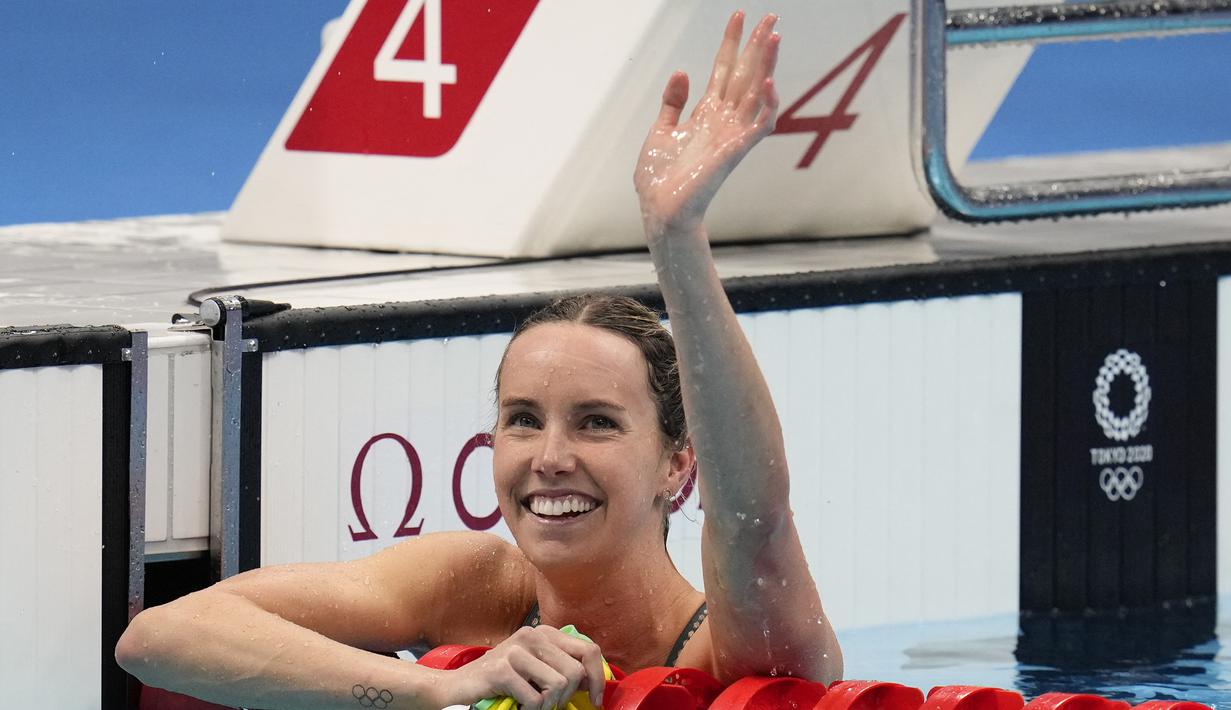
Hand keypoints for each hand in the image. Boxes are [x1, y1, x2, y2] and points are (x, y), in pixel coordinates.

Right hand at [444, 626, 606, 709]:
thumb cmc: (500, 681)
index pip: (588, 650)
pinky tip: (518, 706)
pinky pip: (535, 699)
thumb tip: (593, 681)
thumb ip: (562, 667)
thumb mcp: (535, 668)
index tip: (595, 700)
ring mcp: (516, 651)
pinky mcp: (501, 670)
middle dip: (567, 696)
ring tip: (531, 704)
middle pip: (575, 671)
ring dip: (548, 704)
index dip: (598, 678)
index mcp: (544, 633)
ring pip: (559, 685)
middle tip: (548, 703)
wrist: (456, 687)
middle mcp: (532, 635)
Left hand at [634, 11, 779, 237]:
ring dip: (767, 65)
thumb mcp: (660, 130)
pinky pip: (760, 124)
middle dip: (757, 45)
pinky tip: (767, 81)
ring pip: (756, 92)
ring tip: (774, 35)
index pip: (724, 69)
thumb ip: (672, 102)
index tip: (739, 15)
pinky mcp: (736, 150)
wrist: (660, 208)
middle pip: (745, 74)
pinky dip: (767, 104)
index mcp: (705, 114)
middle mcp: (723, 120)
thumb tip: (682, 71)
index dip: (731, 42)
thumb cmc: (660, 178)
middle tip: (769, 16)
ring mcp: (732, 134)